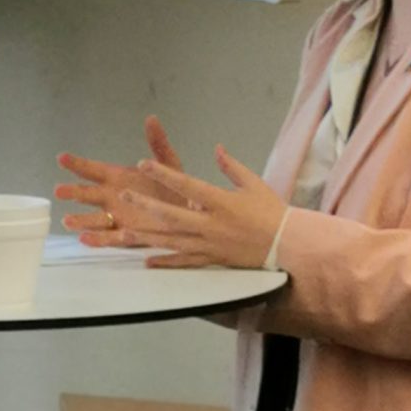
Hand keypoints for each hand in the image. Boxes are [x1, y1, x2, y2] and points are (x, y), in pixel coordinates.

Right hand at [56, 115, 185, 246]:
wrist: (190, 214)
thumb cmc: (175, 188)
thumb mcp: (168, 163)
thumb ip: (158, 143)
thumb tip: (151, 118)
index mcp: (118, 177)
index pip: (93, 170)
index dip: (77, 164)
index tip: (61, 158)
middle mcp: (112, 197)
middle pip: (87, 195)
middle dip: (73, 192)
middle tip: (58, 190)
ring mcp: (117, 218)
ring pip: (94, 219)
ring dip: (80, 220)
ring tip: (67, 220)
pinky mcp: (127, 236)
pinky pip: (110, 238)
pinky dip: (97, 240)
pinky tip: (85, 239)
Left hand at [107, 146, 285, 270]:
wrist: (287, 244)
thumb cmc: (272, 212)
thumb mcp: (253, 183)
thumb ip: (231, 166)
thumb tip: (217, 149)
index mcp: (220, 201)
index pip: (185, 184)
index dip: (163, 173)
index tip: (144, 163)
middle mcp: (211, 224)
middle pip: (171, 214)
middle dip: (145, 204)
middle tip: (123, 195)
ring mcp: (210, 244)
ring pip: (171, 240)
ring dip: (147, 235)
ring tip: (124, 231)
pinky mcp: (213, 259)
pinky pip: (184, 262)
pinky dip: (165, 262)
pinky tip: (147, 261)